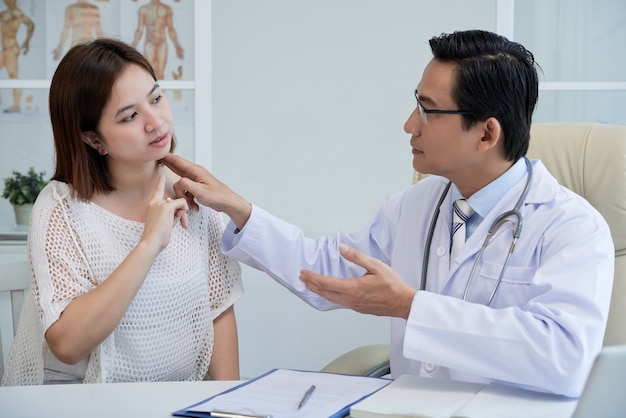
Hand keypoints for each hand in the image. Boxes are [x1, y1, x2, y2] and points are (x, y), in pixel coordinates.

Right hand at [141, 174, 188, 251]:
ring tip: (169, 223)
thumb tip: (176, 210)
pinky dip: (182, 213)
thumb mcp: (163, 222)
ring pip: (180, 202)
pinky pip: (182, 204)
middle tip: (169, 223)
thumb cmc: (156, 236)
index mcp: (152, 204)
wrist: (151, 242)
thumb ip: (168, 213)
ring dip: (179, 214)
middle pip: (175, 200)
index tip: (162, 174)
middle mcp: (155, 201)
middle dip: (178, 212)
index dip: (160, 182)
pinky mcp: (166, 206)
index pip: (158, 190)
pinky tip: (174, 220)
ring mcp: (160, 203)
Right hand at [161, 153, 251, 229]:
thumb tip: (178, 182)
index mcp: (196, 171)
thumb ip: (186, 184)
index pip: (178, 161)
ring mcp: (196, 181)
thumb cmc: (218, 196)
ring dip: (183, 196)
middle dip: (168, 166)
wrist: (228, 203)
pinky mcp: (197, 188)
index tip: (159, 153)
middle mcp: (195, 174)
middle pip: (177, 168)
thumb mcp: (200, 191)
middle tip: (159, 161)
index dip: (167, 157)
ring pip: (181, 184)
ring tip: (192, 204)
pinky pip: (186, 191)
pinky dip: (188, 199)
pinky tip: (195, 205)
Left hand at [299, 244, 416, 318]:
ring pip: (331, 299)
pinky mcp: (358, 308)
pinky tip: (329, 294)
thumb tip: (342, 248)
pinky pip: (339, 302)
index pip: (326, 283)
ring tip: (310, 286)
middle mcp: (350, 299)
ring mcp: (353, 305)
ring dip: (319, 291)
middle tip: (302, 278)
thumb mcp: (375, 266)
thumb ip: (357, 257)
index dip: (313, 277)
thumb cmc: (392, 285)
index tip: (304, 272)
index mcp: (352, 288)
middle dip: (311, 285)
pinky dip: (329, 296)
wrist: (403, 303)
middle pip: (324, 292)